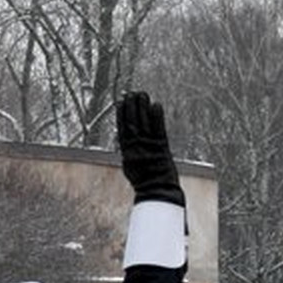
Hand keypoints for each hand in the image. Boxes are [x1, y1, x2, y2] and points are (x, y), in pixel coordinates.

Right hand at [117, 91, 184, 205]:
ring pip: (143, 122)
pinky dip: (157, 116)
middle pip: (132, 121)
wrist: (157, 190)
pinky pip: (158, 128)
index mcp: (127, 151)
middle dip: (131, 106)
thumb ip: (130, 152)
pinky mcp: (161, 146)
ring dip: (142, 107)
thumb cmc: (145, 182)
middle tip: (131, 93)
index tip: (120, 101)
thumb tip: (127, 143)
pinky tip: (156, 105)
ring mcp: (148, 145)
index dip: (121, 113)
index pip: (122, 127)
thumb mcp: (131, 167)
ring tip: (142, 94)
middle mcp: (136, 146)